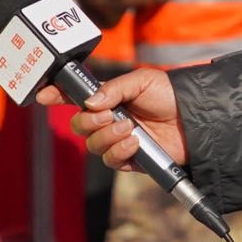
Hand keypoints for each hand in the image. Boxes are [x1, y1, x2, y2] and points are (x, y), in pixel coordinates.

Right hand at [37, 66, 185, 169]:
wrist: (196, 119)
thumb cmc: (171, 95)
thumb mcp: (142, 81)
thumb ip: (114, 89)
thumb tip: (90, 103)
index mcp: (109, 98)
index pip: (76, 97)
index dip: (57, 95)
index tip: (44, 95)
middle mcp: (109, 119)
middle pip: (79, 126)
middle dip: (88, 121)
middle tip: (108, 115)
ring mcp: (119, 140)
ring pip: (92, 145)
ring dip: (107, 136)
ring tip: (129, 127)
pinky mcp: (131, 159)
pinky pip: (111, 160)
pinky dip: (119, 151)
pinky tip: (135, 142)